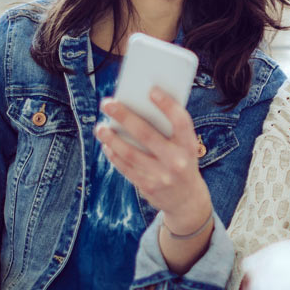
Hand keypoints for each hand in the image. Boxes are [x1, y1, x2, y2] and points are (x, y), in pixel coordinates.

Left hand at [95, 89, 211, 234]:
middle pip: (146, 134)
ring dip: (112, 138)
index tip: (151, 90)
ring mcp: (161, 176)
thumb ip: (169, 130)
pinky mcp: (148, 186)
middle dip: (124, 117)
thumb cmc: (182, 162)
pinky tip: (106, 144)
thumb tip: (138, 108)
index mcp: (189, 146)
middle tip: (107, 103)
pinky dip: (114, 155)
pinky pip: (126, 168)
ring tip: (100, 127)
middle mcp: (177, 161)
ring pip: (130, 153)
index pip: (180, 122)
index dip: (167, 105)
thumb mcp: (185, 147)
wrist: (187, 200)